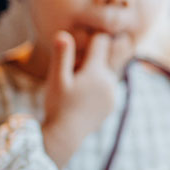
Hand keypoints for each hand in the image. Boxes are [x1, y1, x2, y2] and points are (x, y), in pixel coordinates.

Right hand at [42, 31, 122, 167]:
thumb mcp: (57, 80)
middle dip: (89, 60)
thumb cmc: (58, 106)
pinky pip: (106, 87)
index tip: (78, 44)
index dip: (89, 38)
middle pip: (103, 58)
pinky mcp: (112, 104)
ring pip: (105, 73)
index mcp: (97, 71)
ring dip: (93, 74)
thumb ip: (62, 56)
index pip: (101, 42)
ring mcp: (113, 94)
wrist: (66, 136)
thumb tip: (64, 33)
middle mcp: (110, 81)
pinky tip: (81, 98)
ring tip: (75, 89)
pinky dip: (96, 87)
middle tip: (71, 74)